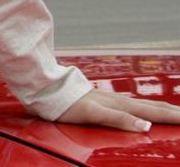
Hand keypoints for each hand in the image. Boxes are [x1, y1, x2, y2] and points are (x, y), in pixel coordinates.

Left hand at [57, 86, 179, 132]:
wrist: (47, 89)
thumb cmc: (67, 103)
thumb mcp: (93, 114)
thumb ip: (119, 118)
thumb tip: (146, 125)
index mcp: (121, 104)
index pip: (155, 112)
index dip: (174, 117)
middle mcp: (120, 100)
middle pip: (153, 107)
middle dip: (174, 112)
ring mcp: (112, 99)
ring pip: (144, 104)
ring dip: (162, 109)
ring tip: (175, 112)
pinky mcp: (103, 100)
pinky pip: (131, 105)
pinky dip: (144, 108)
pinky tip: (142, 109)